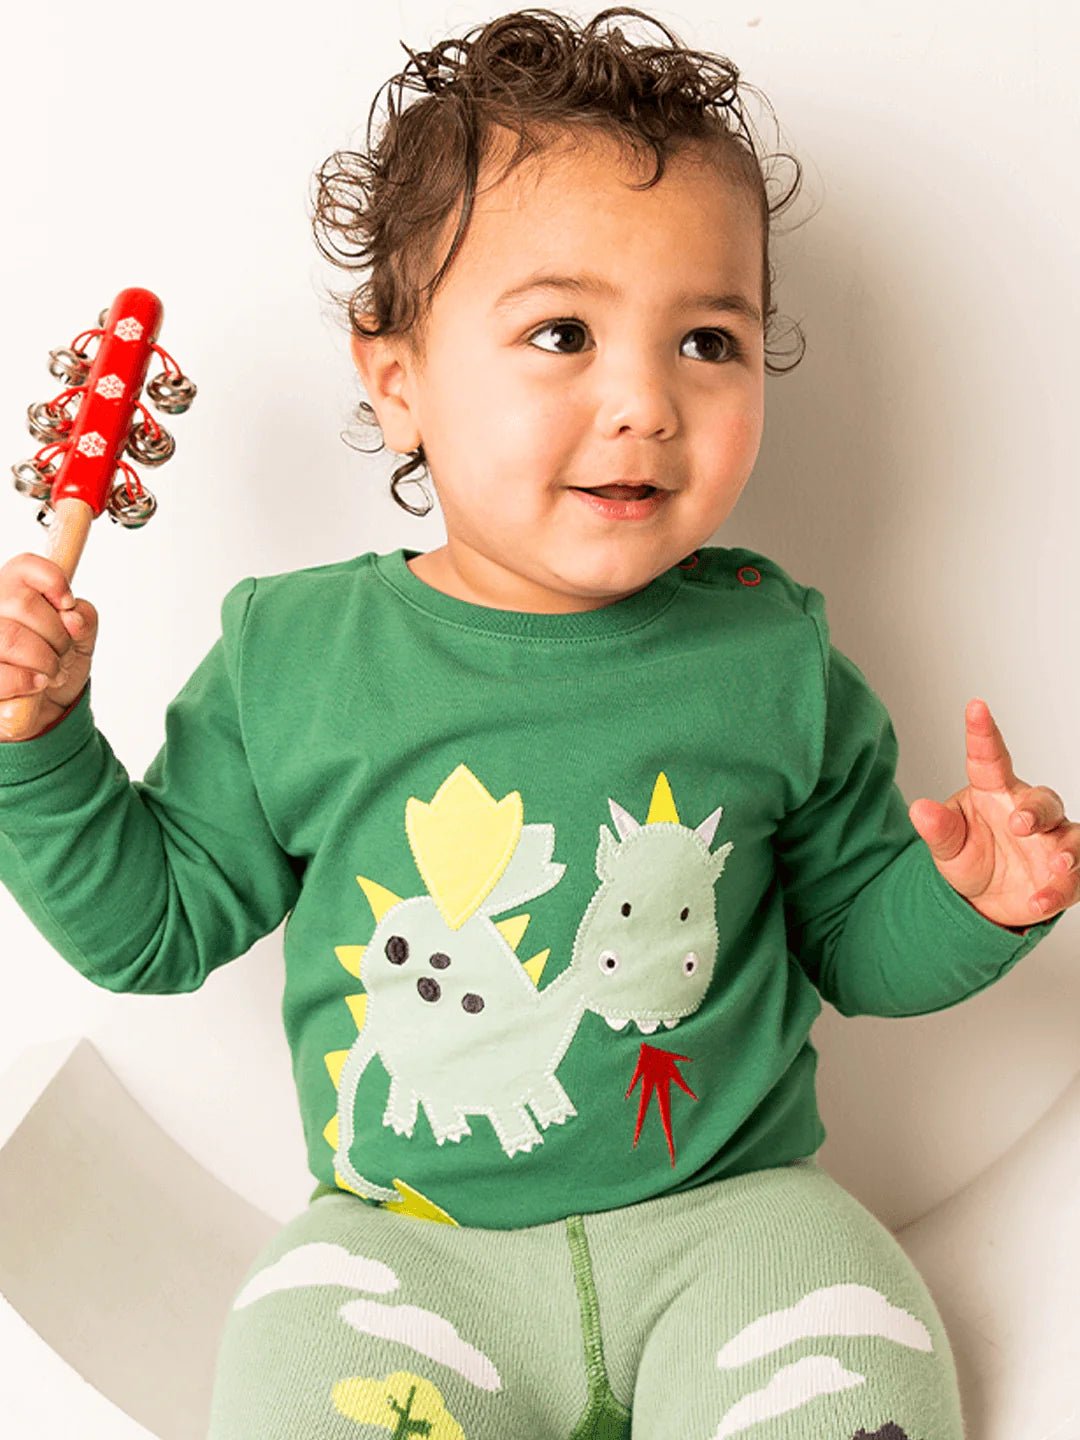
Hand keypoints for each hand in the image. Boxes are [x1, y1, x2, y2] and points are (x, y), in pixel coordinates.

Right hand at [0, 552, 98, 740]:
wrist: (45, 709)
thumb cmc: (58, 666)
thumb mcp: (81, 640)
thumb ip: (84, 620)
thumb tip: (72, 616)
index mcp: (12, 591)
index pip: (26, 566)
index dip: (53, 581)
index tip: (68, 604)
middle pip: (23, 603)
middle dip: (56, 635)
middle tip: (62, 654)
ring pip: (10, 637)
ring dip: (44, 660)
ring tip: (52, 673)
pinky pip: (2, 674)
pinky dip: (26, 681)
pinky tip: (36, 685)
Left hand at [908, 697, 1078, 930]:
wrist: (984, 901)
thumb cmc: (969, 858)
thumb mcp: (947, 847)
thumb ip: (938, 830)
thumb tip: (919, 809)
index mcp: (993, 793)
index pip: (989, 758)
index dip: (983, 732)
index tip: (975, 706)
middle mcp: (1027, 811)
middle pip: (1044, 800)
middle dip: (1036, 811)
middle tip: (1019, 824)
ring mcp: (1051, 842)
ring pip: (1072, 836)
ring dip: (1068, 848)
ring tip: (1058, 862)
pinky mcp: (1064, 874)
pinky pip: (1072, 879)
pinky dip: (1058, 890)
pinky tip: (1040, 900)